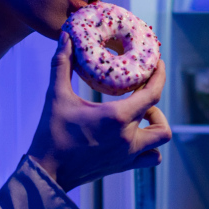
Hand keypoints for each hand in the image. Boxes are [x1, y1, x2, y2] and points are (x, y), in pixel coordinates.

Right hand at [27, 33, 171, 191]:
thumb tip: (65, 36)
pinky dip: (150, 148)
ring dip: (155, 126)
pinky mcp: (123, 166)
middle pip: (161, 120)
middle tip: (138, 97)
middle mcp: (128, 137)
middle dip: (154, 105)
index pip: (153, 93)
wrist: (47, 172)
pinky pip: (150, 158)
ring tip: (139, 118)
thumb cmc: (51, 133)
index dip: (159, 76)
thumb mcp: (56, 96)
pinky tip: (133, 138)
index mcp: (117, 117)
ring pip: (161, 141)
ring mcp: (128, 155)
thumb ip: (62, 63)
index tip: (157, 64)